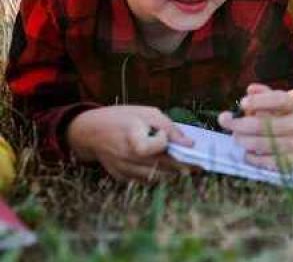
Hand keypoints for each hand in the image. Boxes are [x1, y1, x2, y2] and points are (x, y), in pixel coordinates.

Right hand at [67, 105, 193, 181]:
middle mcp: (126, 157)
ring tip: (189, 168)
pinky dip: (159, 176)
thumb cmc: (122, 118)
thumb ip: (169, 128)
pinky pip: (146, 181)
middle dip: (183, 166)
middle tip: (201, 165)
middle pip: (161, 166)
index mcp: (131, 137)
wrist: (90, 131)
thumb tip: (189, 143)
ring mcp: (123, 170)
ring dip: (173, 173)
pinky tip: (169, 170)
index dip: (164, 141)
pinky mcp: (121, 177)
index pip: (155, 147)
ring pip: (156, 177)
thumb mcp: (147, 113)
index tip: (166, 136)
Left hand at [218, 84, 292, 168]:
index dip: (260, 101)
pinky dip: (251, 157)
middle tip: (225, 121)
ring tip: (236, 137)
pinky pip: (264, 161)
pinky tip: (247, 152)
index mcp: (292, 106)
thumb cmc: (277, 118)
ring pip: (262, 144)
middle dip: (240, 124)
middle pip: (266, 124)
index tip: (241, 103)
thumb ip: (261, 94)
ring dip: (243, 140)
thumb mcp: (272, 102)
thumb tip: (251, 89)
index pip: (279, 100)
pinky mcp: (288, 162)